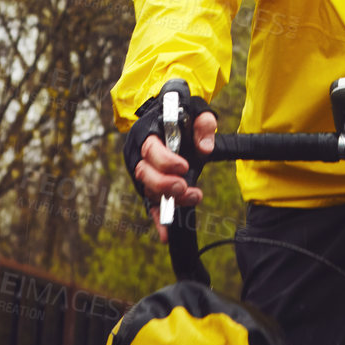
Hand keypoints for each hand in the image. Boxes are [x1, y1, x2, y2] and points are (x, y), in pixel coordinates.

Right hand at [134, 111, 216, 242]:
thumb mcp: (196, 110)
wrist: (170, 116)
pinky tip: (166, 234)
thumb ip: (203, 125)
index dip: (165, 161)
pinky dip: (157, 219)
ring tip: (193, 196)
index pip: (150, 150)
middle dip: (164, 183)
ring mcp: (142, 173)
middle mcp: (138, 155)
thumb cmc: (182, 114)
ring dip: (169, 199)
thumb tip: (205, 149)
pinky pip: (150, 205)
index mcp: (146, 134)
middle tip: (183, 187)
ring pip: (148, 191)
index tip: (185, 167)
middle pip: (144, 174)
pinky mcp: (149, 186)